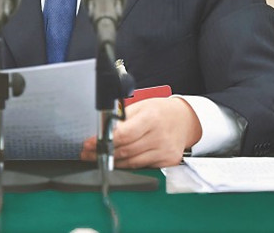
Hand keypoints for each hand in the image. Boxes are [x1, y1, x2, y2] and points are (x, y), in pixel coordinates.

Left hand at [80, 97, 202, 167]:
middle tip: (88, 152)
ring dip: (112, 161)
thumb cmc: (160, 111)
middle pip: (125, 150)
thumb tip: (102, 128)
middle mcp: (159, 136)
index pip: (124, 134)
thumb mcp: (142, 106)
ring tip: (97, 157)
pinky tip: (117, 161)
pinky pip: (141, 166)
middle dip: (103, 152)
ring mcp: (165, 151)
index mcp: (152, 118)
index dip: (104, 140)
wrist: (185, 120)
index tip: (89, 143)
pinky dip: (127, 164)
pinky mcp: (167, 162)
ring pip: (131, 162)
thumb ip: (123, 118)